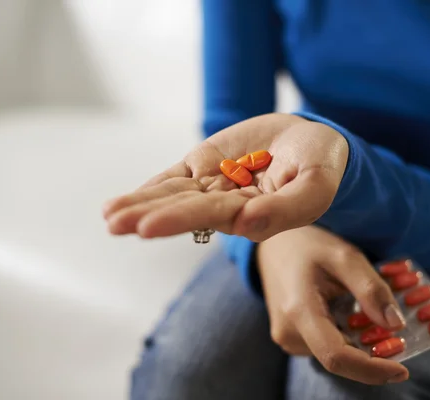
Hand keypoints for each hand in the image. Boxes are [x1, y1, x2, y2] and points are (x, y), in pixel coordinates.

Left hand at [102, 113, 347, 241]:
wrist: (310, 141)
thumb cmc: (320, 166)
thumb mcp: (315, 185)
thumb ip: (287, 209)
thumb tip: (247, 227)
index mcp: (252, 214)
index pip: (212, 216)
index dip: (179, 219)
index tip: (145, 227)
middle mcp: (227, 204)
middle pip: (183, 209)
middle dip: (148, 216)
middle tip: (114, 224)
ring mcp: (212, 185)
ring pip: (172, 196)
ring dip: (140, 205)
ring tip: (109, 216)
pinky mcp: (204, 165)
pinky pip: (174, 178)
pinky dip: (149, 189)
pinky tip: (123, 202)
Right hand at [257, 225, 408, 384]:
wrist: (274, 244)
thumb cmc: (309, 246)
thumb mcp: (344, 256)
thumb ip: (370, 289)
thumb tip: (396, 325)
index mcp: (300, 309)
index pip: (336, 356)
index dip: (370, 370)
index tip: (402, 371)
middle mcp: (288, 331)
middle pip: (338, 359)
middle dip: (371, 356)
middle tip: (396, 336)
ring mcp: (286, 337)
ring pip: (333, 355)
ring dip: (358, 345)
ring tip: (367, 314)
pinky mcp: (288, 337)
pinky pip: (324, 347)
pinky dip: (345, 339)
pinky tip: (349, 315)